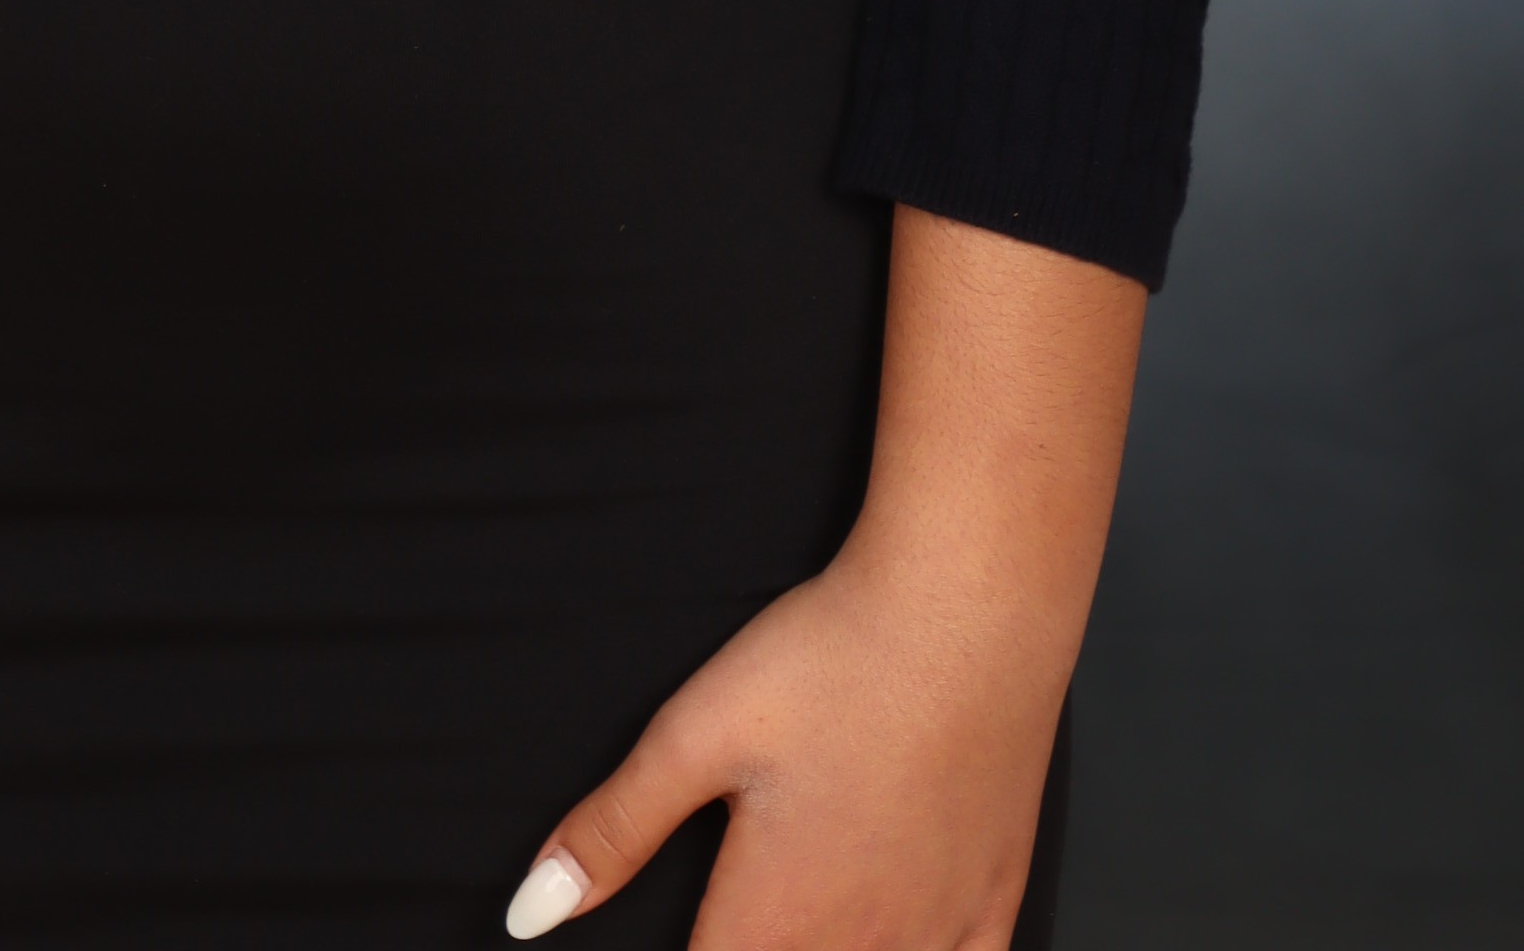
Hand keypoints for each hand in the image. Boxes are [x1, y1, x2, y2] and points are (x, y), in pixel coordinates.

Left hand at [505, 537, 1062, 948]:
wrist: (968, 607)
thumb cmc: (833, 659)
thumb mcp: (694, 734)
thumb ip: (614, 831)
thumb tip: (530, 913)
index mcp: (773, 922)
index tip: (681, 939)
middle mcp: (858, 947)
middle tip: (732, 919)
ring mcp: (936, 931)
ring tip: (788, 931)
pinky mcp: (993, 900)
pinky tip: (896, 947)